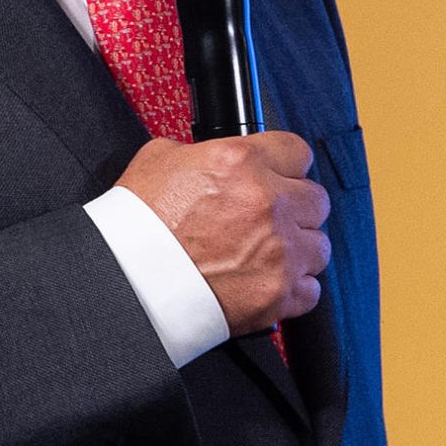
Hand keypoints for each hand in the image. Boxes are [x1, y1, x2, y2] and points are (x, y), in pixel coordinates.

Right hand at [116, 133, 330, 336]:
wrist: (127, 282)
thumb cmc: (136, 225)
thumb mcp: (159, 160)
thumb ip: (199, 153)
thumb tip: (210, 156)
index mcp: (242, 163)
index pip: (297, 151)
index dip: (286, 164)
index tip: (280, 175)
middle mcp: (268, 203)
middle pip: (316, 199)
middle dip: (296, 207)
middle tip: (271, 218)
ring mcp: (278, 251)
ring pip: (318, 246)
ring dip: (298, 249)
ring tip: (268, 255)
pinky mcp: (277, 295)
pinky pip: (310, 289)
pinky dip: (293, 289)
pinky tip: (267, 283)